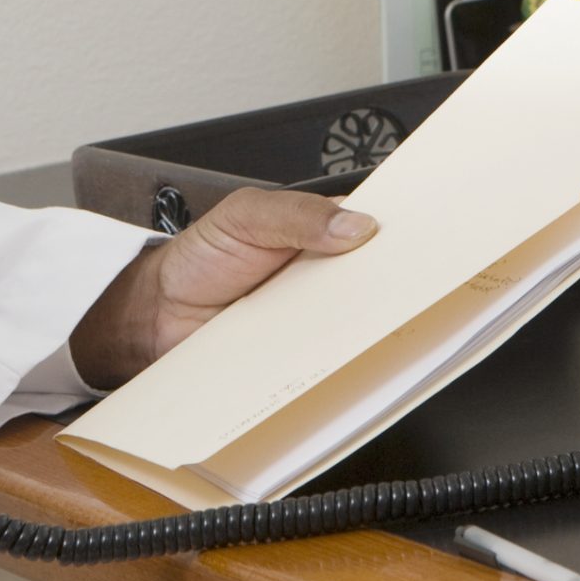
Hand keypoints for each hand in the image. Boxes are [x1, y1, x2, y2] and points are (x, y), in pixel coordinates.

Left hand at [69, 189, 378, 389]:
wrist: (159, 313)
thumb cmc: (202, 257)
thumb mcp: (245, 215)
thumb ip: (295, 214)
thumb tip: (355, 224)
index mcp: (323, 232)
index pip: (375, 233)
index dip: (399, 239)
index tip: (420, 245)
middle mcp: (327, 278)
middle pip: (378, 286)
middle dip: (394, 291)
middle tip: (403, 294)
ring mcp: (318, 321)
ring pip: (360, 329)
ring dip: (370, 333)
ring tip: (377, 332)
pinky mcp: (302, 359)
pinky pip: (329, 364)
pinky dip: (337, 366)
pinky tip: (340, 364)